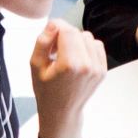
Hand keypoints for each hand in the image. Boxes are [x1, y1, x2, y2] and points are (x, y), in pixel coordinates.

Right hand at [29, 22, 108, 137]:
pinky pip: (97, 46)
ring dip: (76, 41)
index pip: (67, 30)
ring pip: (88, 37)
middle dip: (65, 35)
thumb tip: (54, 24)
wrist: (62, 112)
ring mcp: (98, 68)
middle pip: (77, 33)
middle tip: (55, 49)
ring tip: (66, 54)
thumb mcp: (35, 65)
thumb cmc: (46, 91)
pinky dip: (87, 47)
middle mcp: (87, 65)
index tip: (49, 37)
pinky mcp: (103, 70)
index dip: (56, 27)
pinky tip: (77, 58)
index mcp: (69, 65)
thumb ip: (42, 42)